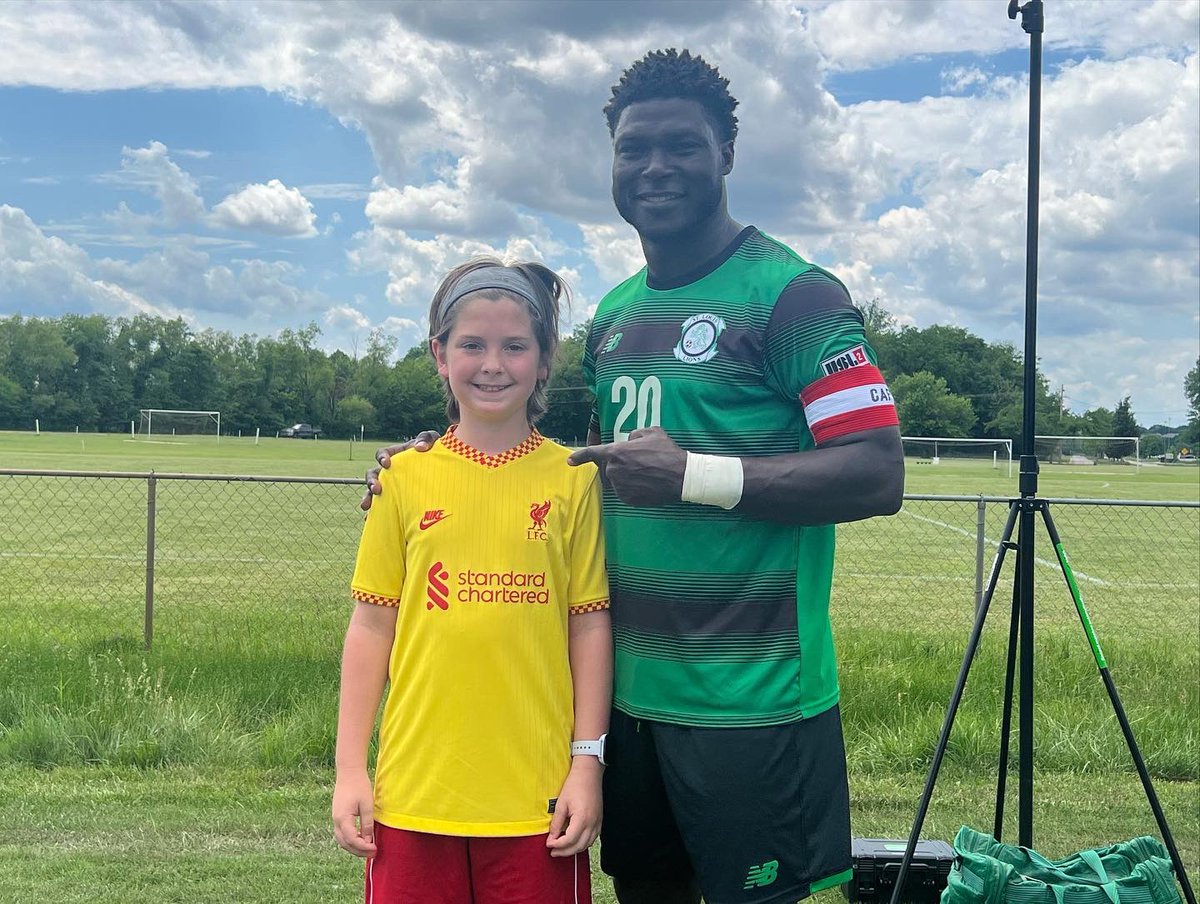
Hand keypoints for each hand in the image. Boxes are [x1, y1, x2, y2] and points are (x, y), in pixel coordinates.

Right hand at [332, 770, 377, 857]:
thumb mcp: (367, 805)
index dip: (364, 847)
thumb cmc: (359, 786)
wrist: (349, 772)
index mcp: (343, 819)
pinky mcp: (338, 816)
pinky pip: (342, 833)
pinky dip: (351, 840)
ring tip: (368, 849)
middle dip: (359, 851)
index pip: (352, 840)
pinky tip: (362, 839)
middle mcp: (336, 821)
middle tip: (373, 853)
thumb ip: (367, 823)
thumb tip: (369, 840)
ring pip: (342, 840)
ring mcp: (335, 819)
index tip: (375, 849)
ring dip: (354, 847)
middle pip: (345, 844)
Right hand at [359, 430, 440, 510]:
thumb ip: (426, 439)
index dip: (382, 458)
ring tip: (367, 507)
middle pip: (373, 474)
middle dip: (372, 482)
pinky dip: (375, 512)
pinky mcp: (395, 498)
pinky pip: (381, 505)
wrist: (442, 468)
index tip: (387, 464)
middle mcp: (389, 471)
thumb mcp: (432, 440)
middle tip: (377, 490)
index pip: (382, 454)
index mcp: (395, 455)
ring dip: (368, 497)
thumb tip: (420, 448)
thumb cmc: (434, 450)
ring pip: (372, 491)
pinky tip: (370, 520)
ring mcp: (390, 485)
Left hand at [546, 759, 602, 856]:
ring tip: (562, 849)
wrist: (589, 773)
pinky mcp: (599, 820)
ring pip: (587, 845)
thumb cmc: (575, 784)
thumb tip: (551, 837)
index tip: (549, 845)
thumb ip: (556, 823)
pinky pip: (592, 838)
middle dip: (565, 852)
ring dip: (574, 849)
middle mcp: (592, 823)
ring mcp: (597, 822)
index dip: (557, 845)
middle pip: (579, 846)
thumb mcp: (561, 803)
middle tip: (553, 852)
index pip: (569, 840)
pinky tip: (574, 841)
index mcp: (582, 819)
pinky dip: (583, 843)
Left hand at [568, 427, 686, 506]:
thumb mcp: (651, 432)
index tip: (570, 461)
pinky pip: (624, 491)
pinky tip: (646, 482)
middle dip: (617, 464)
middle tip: (635, 462)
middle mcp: (613, 471)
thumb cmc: (667, 452)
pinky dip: (631, 487)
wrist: (681, 477)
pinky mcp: (628, 500)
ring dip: (624, 476)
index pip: (591, 453)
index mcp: (616, 452)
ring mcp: (620, 487)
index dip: (579, 456)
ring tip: (644, 472)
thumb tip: (629, 441)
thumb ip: (634, 435)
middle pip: (607, 467)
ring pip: (615, 480)